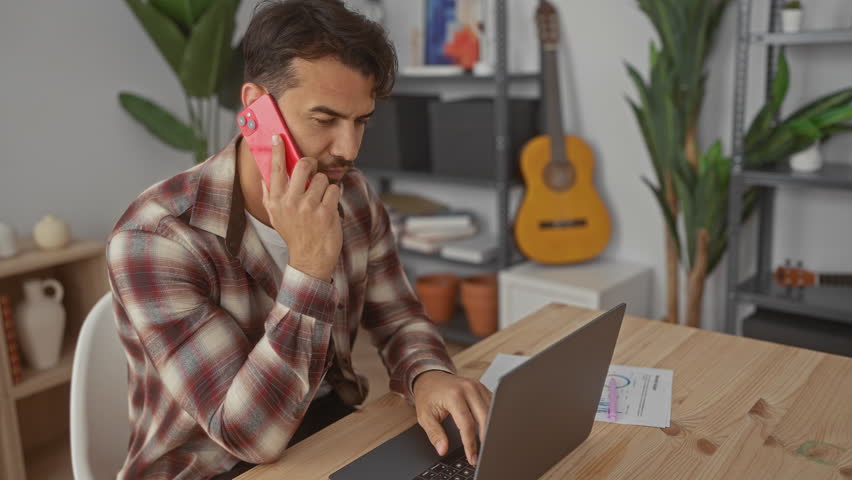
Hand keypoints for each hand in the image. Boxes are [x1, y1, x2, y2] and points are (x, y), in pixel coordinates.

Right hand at [262, 135, 341, 281]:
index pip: (275, 169)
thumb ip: (270, 194)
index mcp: (276, 201)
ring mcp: (308, 207)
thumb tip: (265, 172)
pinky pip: (334, 189)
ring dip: (324, 186)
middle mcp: (290, 202)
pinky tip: (329, 206)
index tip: (278, 136)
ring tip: (320, 199)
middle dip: (311, 165)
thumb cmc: (294, 234)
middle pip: (303, 165)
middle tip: (312, 171)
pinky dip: (334, 196)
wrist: (310, 258)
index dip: (277, 150)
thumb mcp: (276, 216)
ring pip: (321, 178)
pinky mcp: (325, 212)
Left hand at [413, 371, 492, 465]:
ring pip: (491, 411)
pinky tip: (488, 430)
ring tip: (486, 445)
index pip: (467, 424)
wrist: (430, 378)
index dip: (470, 443)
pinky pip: (492, 405)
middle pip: (484, 418)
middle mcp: (468, 388)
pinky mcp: (482, 388)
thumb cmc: (428, 396)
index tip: (472, 458)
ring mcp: (477, 386)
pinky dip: (492, 418)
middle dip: (485, 439)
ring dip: (490, 429)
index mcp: (454, 395)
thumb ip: (434, 434)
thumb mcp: (425, 416)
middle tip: (482, 455)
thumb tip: (442, 449)